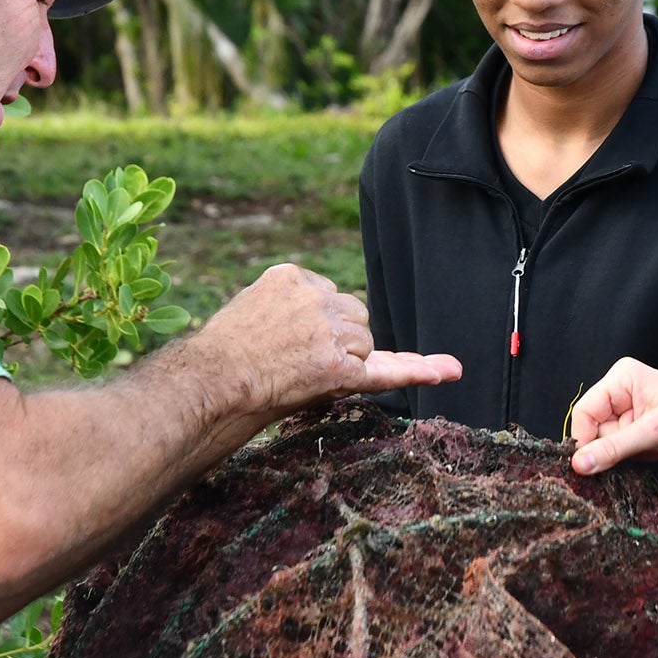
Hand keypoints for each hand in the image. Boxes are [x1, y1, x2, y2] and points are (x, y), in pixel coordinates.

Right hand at [190, 264, 457, 415]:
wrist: (209, 383)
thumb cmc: (218, 357)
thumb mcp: (249, 309)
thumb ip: (287, 307)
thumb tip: (316, 329)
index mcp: (292, 275)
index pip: (328, 298)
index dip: (317, 327)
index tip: (288, 344)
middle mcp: (316, 295)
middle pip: (353, 317)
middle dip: (335, 341)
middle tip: (288, 363)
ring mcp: (330, 328)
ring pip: (364, 343)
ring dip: (343, 363)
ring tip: (294, 374)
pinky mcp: (338, 363)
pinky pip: (385, 368)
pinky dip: (418, 370)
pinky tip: (448, 370)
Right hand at [570, 357, 657, 474]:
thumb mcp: (651, 433)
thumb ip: (613, 448)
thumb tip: (577, 464)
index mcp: (621, 377)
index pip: (584, 412)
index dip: (586, 439)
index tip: (593, 463)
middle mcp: (620, 388)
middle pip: (594, 428)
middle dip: (616, 444)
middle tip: (643, 445)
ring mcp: (626, 406)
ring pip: (607, 440)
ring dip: (629, 451)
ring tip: (653, 444)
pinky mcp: (634, 423)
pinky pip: (620, 446)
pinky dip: (637, 453)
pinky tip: (655, 446)